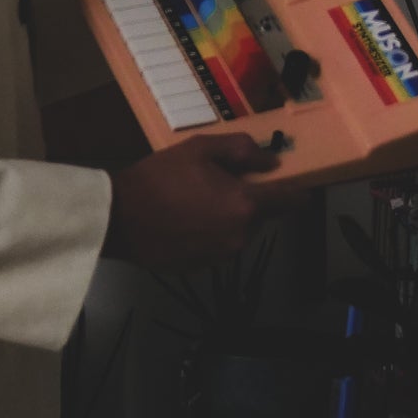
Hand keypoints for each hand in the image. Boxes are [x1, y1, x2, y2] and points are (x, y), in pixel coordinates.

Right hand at [101, 132, 279, 268]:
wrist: (118, 219)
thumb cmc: (159, 178)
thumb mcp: (199, 149)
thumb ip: (241, 150)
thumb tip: (272, 162)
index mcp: (245, 205)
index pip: (293, 201)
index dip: (298, 190)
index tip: (294, 183)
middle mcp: (241, 235)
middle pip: (263, 216)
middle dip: (250, 201)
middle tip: (220, 184)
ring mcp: (222, 256)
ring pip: (240, 232)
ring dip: (230, 218)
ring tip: (197, 203)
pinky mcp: (203, 268)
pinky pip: (219, 246)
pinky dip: (211, 234)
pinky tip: (185, 222)